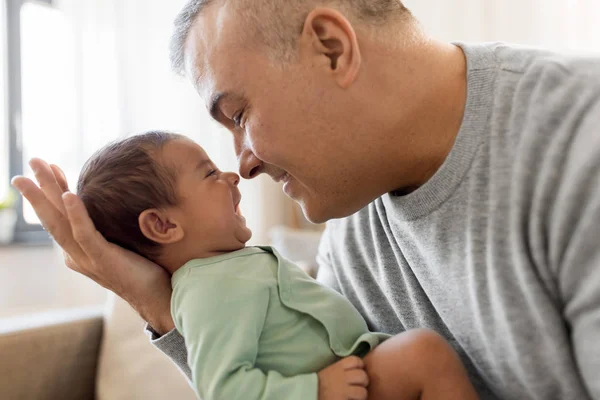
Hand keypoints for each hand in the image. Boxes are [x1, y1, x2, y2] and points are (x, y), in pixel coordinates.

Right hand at [11, 158, 174, 333]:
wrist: (158, 298)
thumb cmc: (144, 272)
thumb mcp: (119, 249)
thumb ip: (106, 235)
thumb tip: (103, 216)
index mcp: (79, 251)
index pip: (61, 216)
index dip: (55, 190)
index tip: (51, 167)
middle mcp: (77, 255)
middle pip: (53, 217)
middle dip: (39, 189)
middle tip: (31, 162)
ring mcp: (87, 259)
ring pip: (60, 223)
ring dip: (47, 195)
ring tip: (38, 171)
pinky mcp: (102, 260)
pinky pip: (85, 234)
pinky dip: (76, 214)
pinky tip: (69, 194)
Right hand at [318, 356, 368, 399]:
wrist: (309, 393)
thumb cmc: (319, 383)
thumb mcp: (329, 370)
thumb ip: (341, 368)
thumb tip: (356, 368)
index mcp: (337, 367)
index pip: (355, 360)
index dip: (360, 365)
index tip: (359, 370)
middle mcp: (341, 377)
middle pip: (362, 375)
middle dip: (364, 381)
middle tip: (360, 385)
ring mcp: (343, 390)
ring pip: (362, 391)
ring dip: (361, 394)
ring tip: (357, 396)